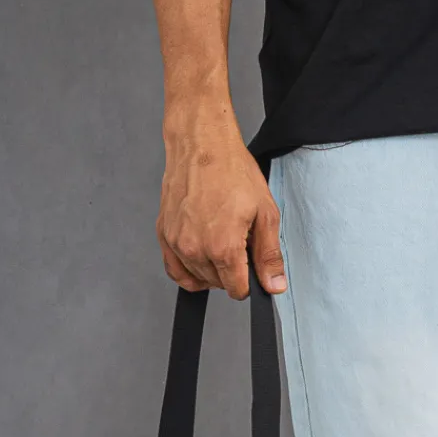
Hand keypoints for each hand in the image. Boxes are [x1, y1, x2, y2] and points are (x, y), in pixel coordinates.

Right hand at [156, 110, 285, 298]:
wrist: (203, 146)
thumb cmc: (232, 171)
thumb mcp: (265, 213)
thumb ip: (268, 255)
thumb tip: (273, 284)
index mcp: (222, 247)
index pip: (236, 290)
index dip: (249, 282)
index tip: (252, 266)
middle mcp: (194, 249)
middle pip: (217, 284)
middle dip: (232, 272)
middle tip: (240, 242)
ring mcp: (176, 242)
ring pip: (196, 278)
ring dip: (211, 269)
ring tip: (221, 239)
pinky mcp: (164, 234)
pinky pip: (174, 269)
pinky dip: (188, 270)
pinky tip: (201, 256)